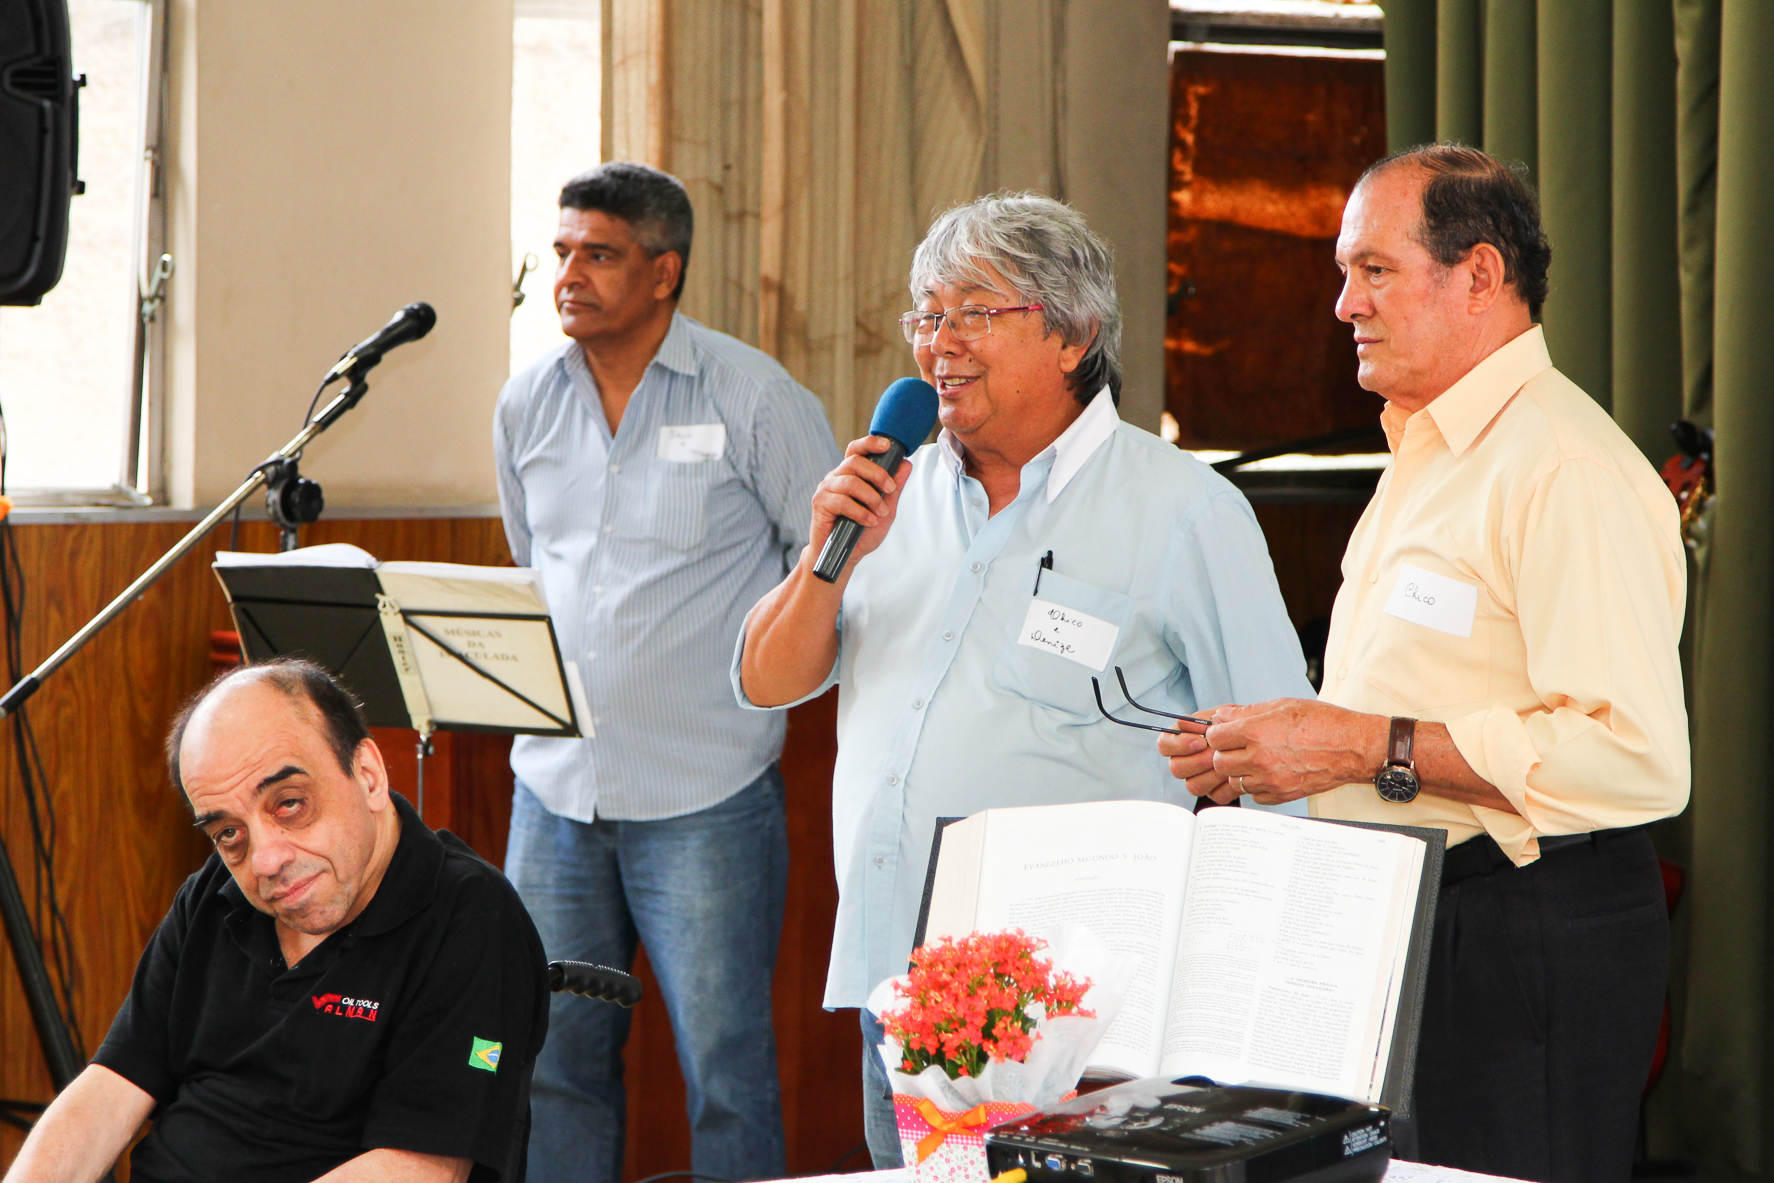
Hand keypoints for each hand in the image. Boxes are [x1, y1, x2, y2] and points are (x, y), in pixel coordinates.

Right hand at [806, 435, 912, 572]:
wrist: (843, 557)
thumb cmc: (861, 533)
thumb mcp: (885, 510)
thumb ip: (894, 489)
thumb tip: (906, 464)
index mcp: (851, 474)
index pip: (857, 450)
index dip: (870, 443)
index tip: (887, 445)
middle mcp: (837, 477)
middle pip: (855, 461)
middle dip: (877, 474)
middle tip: (889, 490)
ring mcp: (826, 489)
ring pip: (850, 481)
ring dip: (871, 497)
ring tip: (879, 513)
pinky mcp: (820, 503)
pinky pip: (841, 501)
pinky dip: (859, 512)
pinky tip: (868, 521)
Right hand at [1157, 713, 1237, 802]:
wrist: (1264, 740)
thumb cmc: (1244, 724)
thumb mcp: (1228, 714)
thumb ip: (1206, 717)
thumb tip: (1183, 722)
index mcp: (1183, 738)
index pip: (1164, 744)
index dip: (1178, 744)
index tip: (1200, 740)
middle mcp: (1186, 759)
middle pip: (1176, 768)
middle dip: (1197, 761)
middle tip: (1215, 753)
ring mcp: (1200, 778)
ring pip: (1193, 785)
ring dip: (1212, 774)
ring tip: (1228, 763)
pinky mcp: (1216, 791)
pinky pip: (1215, 795)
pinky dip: (1227, 786)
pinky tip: (1237, 774)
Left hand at [1198, 698, 1385, 804]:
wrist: (1352, 748)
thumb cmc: (1322, 722)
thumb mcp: (1282, 705)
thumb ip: (1247, 712)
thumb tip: (1221, 716)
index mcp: (1256, 732)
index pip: (1214, 738)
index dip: (1218, 734)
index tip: (1226, 733)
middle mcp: (1260, 758)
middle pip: (1219, 763)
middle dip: (1225, 754)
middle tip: (1238, 748)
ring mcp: (1270, 780)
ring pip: (1234, 781)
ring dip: (1240, 772)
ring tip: (1256, 760)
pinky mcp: (1281, 795)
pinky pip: (1253, 795)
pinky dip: (1256, 786)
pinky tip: (1269, 773)